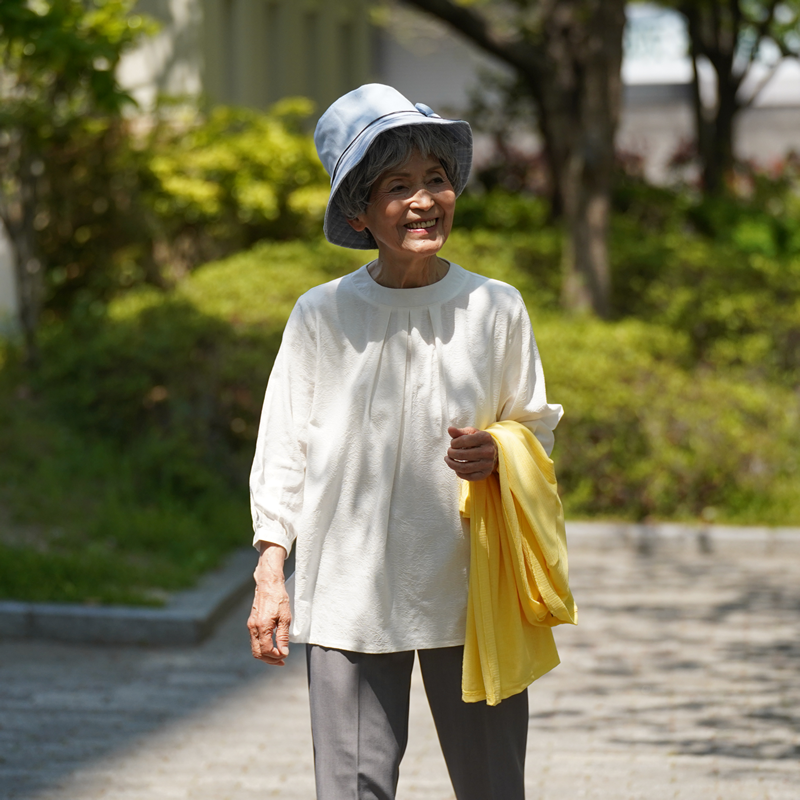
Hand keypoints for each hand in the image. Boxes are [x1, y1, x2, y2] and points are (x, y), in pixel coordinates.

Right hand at [247, 543, 290, 665]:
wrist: (268, 584)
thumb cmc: (279, 598)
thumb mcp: (285, 618)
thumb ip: (283, 636)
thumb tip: (283, 652)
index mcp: (262, 627)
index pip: (266, 651)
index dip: (275, 657)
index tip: (285, 656)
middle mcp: (253, 628)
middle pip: (257, 653)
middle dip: (269, 660)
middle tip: (282, 661)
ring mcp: (251, 626)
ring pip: (255, 648)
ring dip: (266, 655)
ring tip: (278, 655)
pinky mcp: (252, 623)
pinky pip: (255, 641)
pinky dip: (263, 647)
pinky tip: (272, 646)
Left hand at [444, 426, 497, 481]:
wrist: (493, 450)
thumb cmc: (478, 440)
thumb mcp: (470, 433)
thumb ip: (459, 432)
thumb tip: (450, 429)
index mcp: (485, 437)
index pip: (462, 441)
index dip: (453, 443)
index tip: (452, 444)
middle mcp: (489, 451)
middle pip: (461, 455)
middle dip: (451, 453)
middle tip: (449, 452)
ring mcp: (488, 464)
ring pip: (463, 467)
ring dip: (451, 464)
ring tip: (448, 460)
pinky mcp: (486, 474)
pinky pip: (468, 477)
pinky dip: (459, 473)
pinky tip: (456, 468)